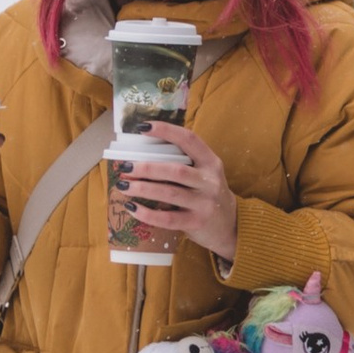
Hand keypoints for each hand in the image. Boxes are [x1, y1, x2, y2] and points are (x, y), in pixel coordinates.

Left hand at [120, 120, 239, 265]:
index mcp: (211, 162)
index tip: (143, 127)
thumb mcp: (205, 174)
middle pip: (176, 170)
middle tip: (126, 167)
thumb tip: (142, 153)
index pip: (189, 140)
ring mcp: (205, 203)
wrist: (230, 225)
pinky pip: (168, 219)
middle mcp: (210, 181)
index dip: (166, 131)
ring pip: (170, 193)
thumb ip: (183, 163)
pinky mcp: (196, 223)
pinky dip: (147, 214)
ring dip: (143, 189)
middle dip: (148, 168)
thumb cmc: (208, 194)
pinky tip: (132, 208)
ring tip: (124, 186)